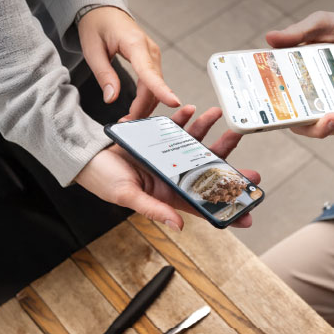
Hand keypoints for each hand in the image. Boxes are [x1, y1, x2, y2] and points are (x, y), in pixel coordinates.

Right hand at [74, 106, 258, 230]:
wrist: (84, 156)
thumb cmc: (102, 180)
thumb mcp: (128, 196)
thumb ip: (154, 209)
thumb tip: (179, 224)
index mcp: (169, 193)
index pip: (203, 202)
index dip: (225, 206)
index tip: (249, 211)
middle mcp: (174, 173)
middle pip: (208, 167)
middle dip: (228, 160)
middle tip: (247, 156)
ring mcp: (168, 154)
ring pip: (196, 142)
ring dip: (207, 128)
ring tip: (216, 114)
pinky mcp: (158, 137)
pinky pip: (176, 127)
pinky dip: (184, 117)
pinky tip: (190, 109)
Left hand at [78, 6, 179, 119]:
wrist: (104, 12)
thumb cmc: (97, 26)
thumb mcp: (92, 49)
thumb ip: (104, 74)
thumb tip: (112, 98)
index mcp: (135, 44)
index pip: (150, 72)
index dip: (162, 89)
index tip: (174, 102)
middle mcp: (150, 51)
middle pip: (153, 85)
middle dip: (143, 107)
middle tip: (127, 123)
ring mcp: (154, 56)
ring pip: (156, 86)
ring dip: (146, 104)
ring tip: (130, 119)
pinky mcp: (152, 61)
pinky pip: (154, 82)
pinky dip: (148, 97)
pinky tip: (138, 107)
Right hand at [265, 11, 333, 138]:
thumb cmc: (331, 30)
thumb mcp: (316, 25)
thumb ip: (297, 33)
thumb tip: (270, 38)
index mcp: (296, 90)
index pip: (290, 115)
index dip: (295, 123)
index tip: (301, 120)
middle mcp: (315, 103)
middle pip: (316, 128)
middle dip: (326, 128)